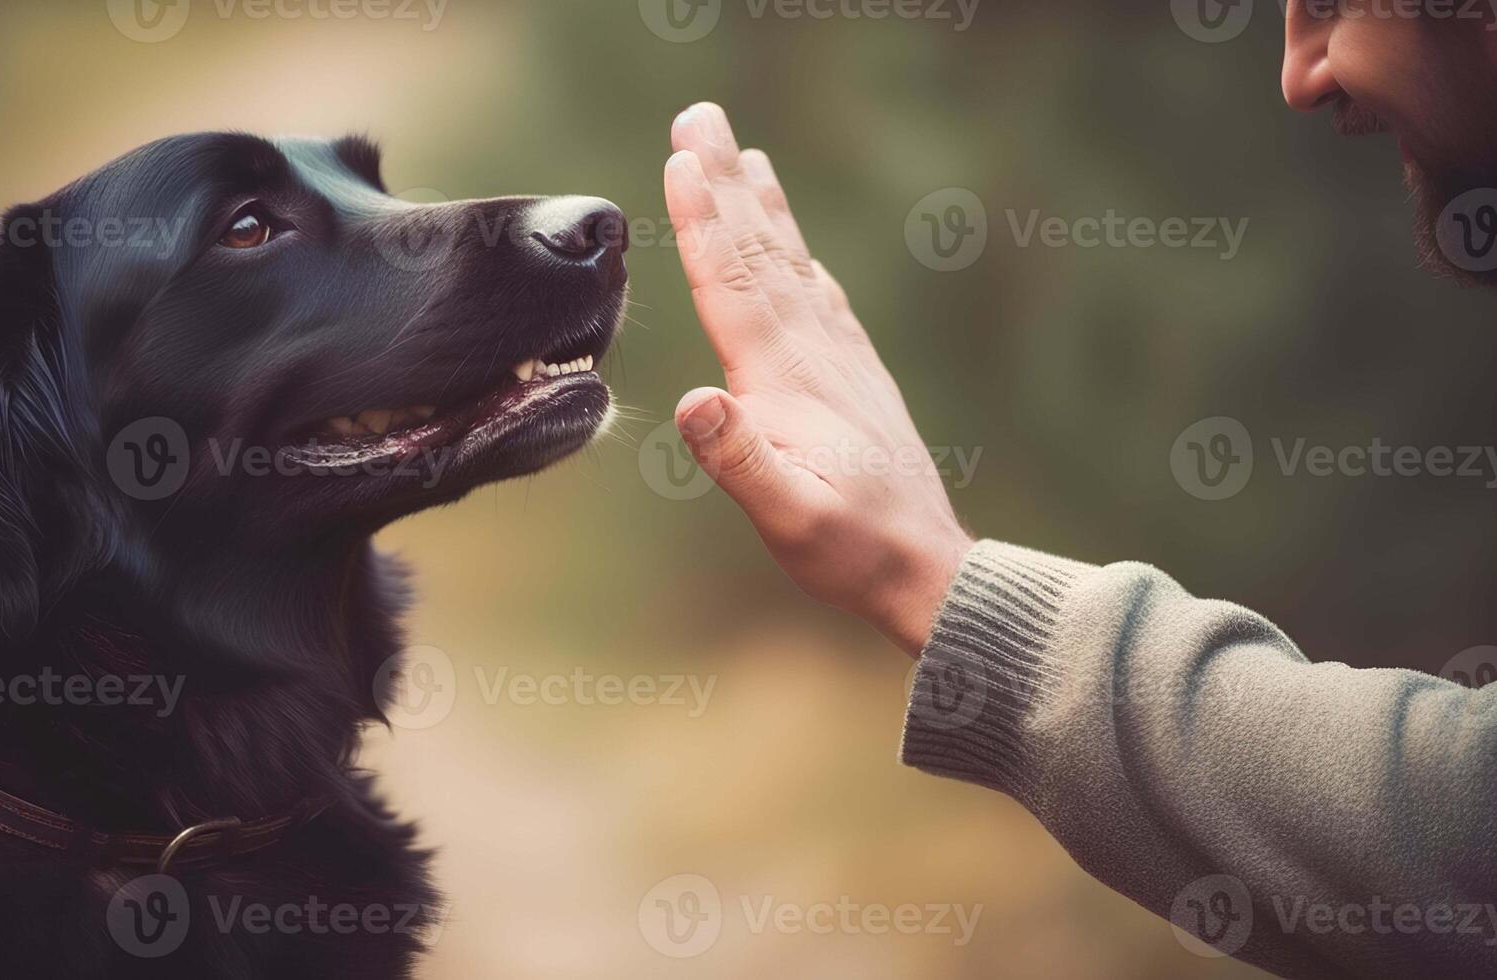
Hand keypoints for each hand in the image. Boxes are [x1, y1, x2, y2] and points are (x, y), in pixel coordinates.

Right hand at [663, 103, 972, 654]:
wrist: (928, 568)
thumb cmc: (851, 551)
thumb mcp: (790, 520)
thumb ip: (742, 461)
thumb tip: (697, 401)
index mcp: (785, 380)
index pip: (733, 285)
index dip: (704, 221)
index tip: (682, 158)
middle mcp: (814, 353)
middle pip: (759, 252)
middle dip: (726, 181)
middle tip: (698, 116)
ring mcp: (838, 359)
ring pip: (789, 262)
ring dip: (760, 204)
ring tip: (742, 150)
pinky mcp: (852, 374)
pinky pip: (817, 294)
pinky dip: (796, 254)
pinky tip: (793, 245)